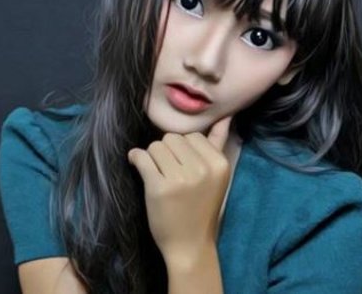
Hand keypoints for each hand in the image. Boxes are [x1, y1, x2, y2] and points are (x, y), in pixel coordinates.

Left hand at [127, 115, 232, 263]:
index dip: (183, 149)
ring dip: (152, 157)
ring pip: (156, 146)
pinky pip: (141, 158)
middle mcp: (202, 168)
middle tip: (169, 172)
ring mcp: (180, 178)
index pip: (192, 135)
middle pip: (172, 138)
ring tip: (158, 175)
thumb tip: (225, 116)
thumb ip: (218, 144)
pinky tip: (138, 166)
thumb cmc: (202, 209)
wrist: (190, 246)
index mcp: (219, 163)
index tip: (183, 167)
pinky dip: (136, 159)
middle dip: (167, 151)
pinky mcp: (158, 188)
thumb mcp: (217, 176)